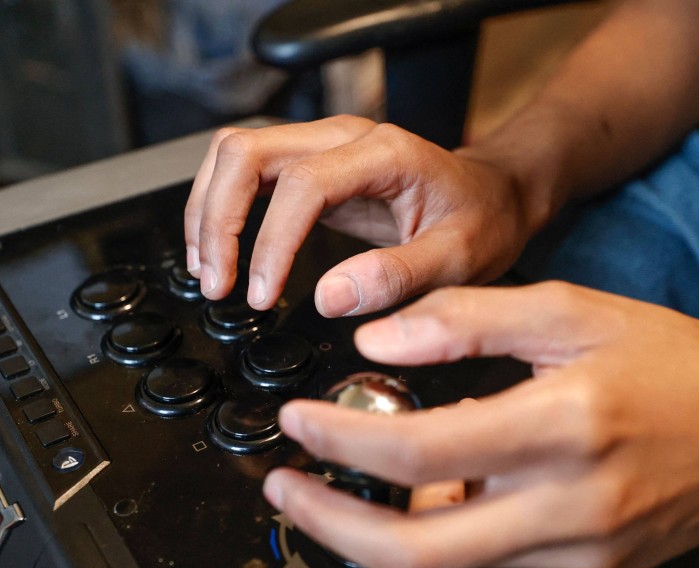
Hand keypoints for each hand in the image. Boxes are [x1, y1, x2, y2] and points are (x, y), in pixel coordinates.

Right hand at [183, 116, 531, 315]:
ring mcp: (321, 145)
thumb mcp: (458, 259)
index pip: (302, 184)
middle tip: (217, 285)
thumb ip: (397, 277)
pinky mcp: (308, 164)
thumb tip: (329, 298)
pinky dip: (219, 209)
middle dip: (216, 221)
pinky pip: (244, 171)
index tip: (262, 295)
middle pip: (246, 152)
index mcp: (383, 153)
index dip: (271, 243)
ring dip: (207, 212)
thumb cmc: (481, 223)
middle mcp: (343, 137)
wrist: (491, 197)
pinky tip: (217, 250)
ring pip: (233, 154)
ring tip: (208, 272)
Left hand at [263, 283, 698, 567]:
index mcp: (562, 426)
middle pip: (414, 552)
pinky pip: (495, 559)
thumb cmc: (667, 360)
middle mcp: (569, 506)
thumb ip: (464, 318)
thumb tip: (376, 338)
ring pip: (450, 559)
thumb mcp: (567, 310)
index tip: (297, 424)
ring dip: (387, 521)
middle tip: (285, 491)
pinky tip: (460, 486)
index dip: (339, 442)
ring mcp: (578, 554)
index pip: (417, 454)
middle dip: (330, 525)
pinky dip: (456, 525)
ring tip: (360, 474)